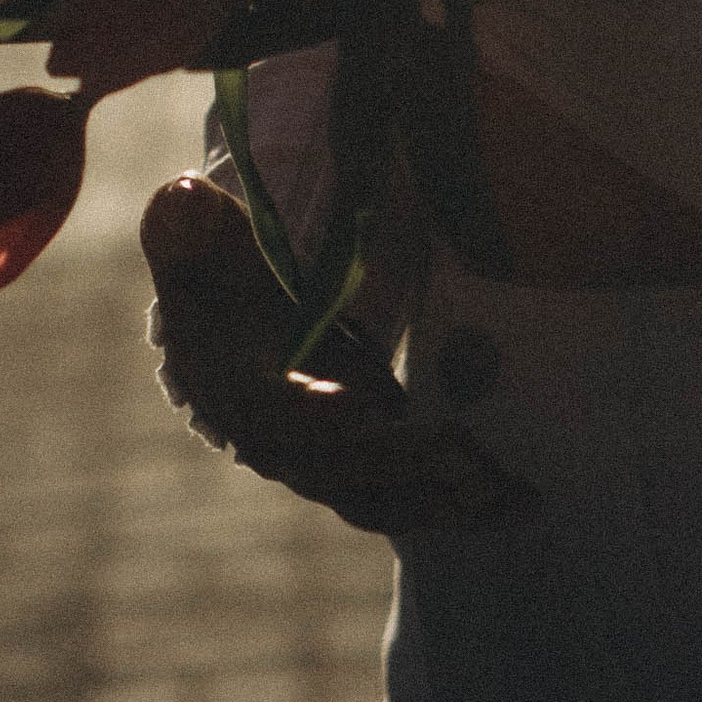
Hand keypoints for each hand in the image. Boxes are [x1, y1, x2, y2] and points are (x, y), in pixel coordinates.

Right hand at [142, 176, 537, 532]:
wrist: (225, 333)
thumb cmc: (216, 279)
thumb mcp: (197, 244)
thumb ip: (187, 225)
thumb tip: (181, 195)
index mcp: (239, 390)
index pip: (273, 411)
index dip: (311, 414)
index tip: (355, 404)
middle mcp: (282, 444)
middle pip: (341, 468)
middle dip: (402, 461)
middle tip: (463, 450)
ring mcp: (327, 463)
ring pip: (383, 497)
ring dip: (443, 498)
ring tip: (505, 490)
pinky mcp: (367, 466)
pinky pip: (412, 500)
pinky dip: (464, 507)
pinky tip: (520, 501)